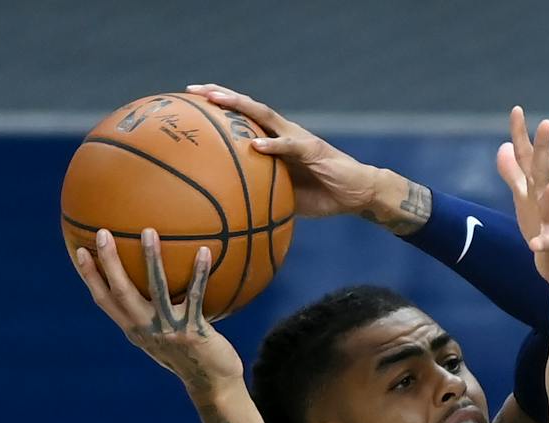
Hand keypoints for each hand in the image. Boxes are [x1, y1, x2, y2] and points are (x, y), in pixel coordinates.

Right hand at [74, 231, 244, 395]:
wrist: (213, 384)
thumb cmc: (190, 354)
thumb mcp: (166, 334)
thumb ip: (155, 312)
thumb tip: (153, 281)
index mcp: (135, 330)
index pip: (104, 300)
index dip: (90, 277)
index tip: (79, 251)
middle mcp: (147, 329)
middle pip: (121, 292)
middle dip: (109, 262)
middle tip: (102, 232)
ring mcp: (169, 330)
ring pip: (156, 290)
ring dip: (151, 260)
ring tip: (148, 232)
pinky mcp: (193, 331)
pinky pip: (196, 296)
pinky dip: (199, 273)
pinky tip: (204, 251)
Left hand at [186, 84, 381, 219]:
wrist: (358, 194)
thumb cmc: (323, 195)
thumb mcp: (285, 195)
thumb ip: (264, 192)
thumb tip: (235, 207)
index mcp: (276, 141)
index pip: (243, 118)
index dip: (218, 108)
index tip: (191, 102)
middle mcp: (284, 132)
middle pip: (248, 107)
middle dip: (220, 95)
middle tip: (193, 89)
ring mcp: (298, 138)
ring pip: (264, 116)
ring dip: (240, 107)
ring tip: (217, 101)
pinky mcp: (313, 150)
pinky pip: (289, 145)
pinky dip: (272, 144)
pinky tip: (255, 145)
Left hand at [495, 109, 548, 289]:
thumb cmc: (545, 225)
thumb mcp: (525, 198)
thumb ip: (513, 173)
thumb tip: (502, 146)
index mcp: (538, 187)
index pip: (529, 157)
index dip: (521, 135)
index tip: (517, 109)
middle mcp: (548, 199)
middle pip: (546, 172)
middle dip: (546, 150)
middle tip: (548, 124)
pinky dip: (543, 243)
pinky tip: (535, 243)